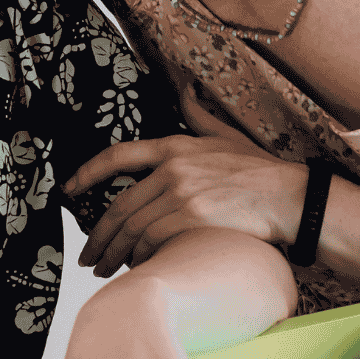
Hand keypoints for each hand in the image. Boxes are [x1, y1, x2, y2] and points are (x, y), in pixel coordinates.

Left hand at [68, 87, 306, 277]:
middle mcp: (172, 169)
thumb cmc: (260, 170)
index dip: (87, 174)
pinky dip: (140, 258)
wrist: (290, 198)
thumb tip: (185, 88)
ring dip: (113, 254)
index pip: (117, 157)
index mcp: (174, 146)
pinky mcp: (193, 220)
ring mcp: (182, 194)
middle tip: (88, 256)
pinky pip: (152, 243)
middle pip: (119, 206)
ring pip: (131, 229)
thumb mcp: (226, 134)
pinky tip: (137, 269)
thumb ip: (198, 114)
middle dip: (98, 236)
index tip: (69, 190)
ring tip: (105, 270)